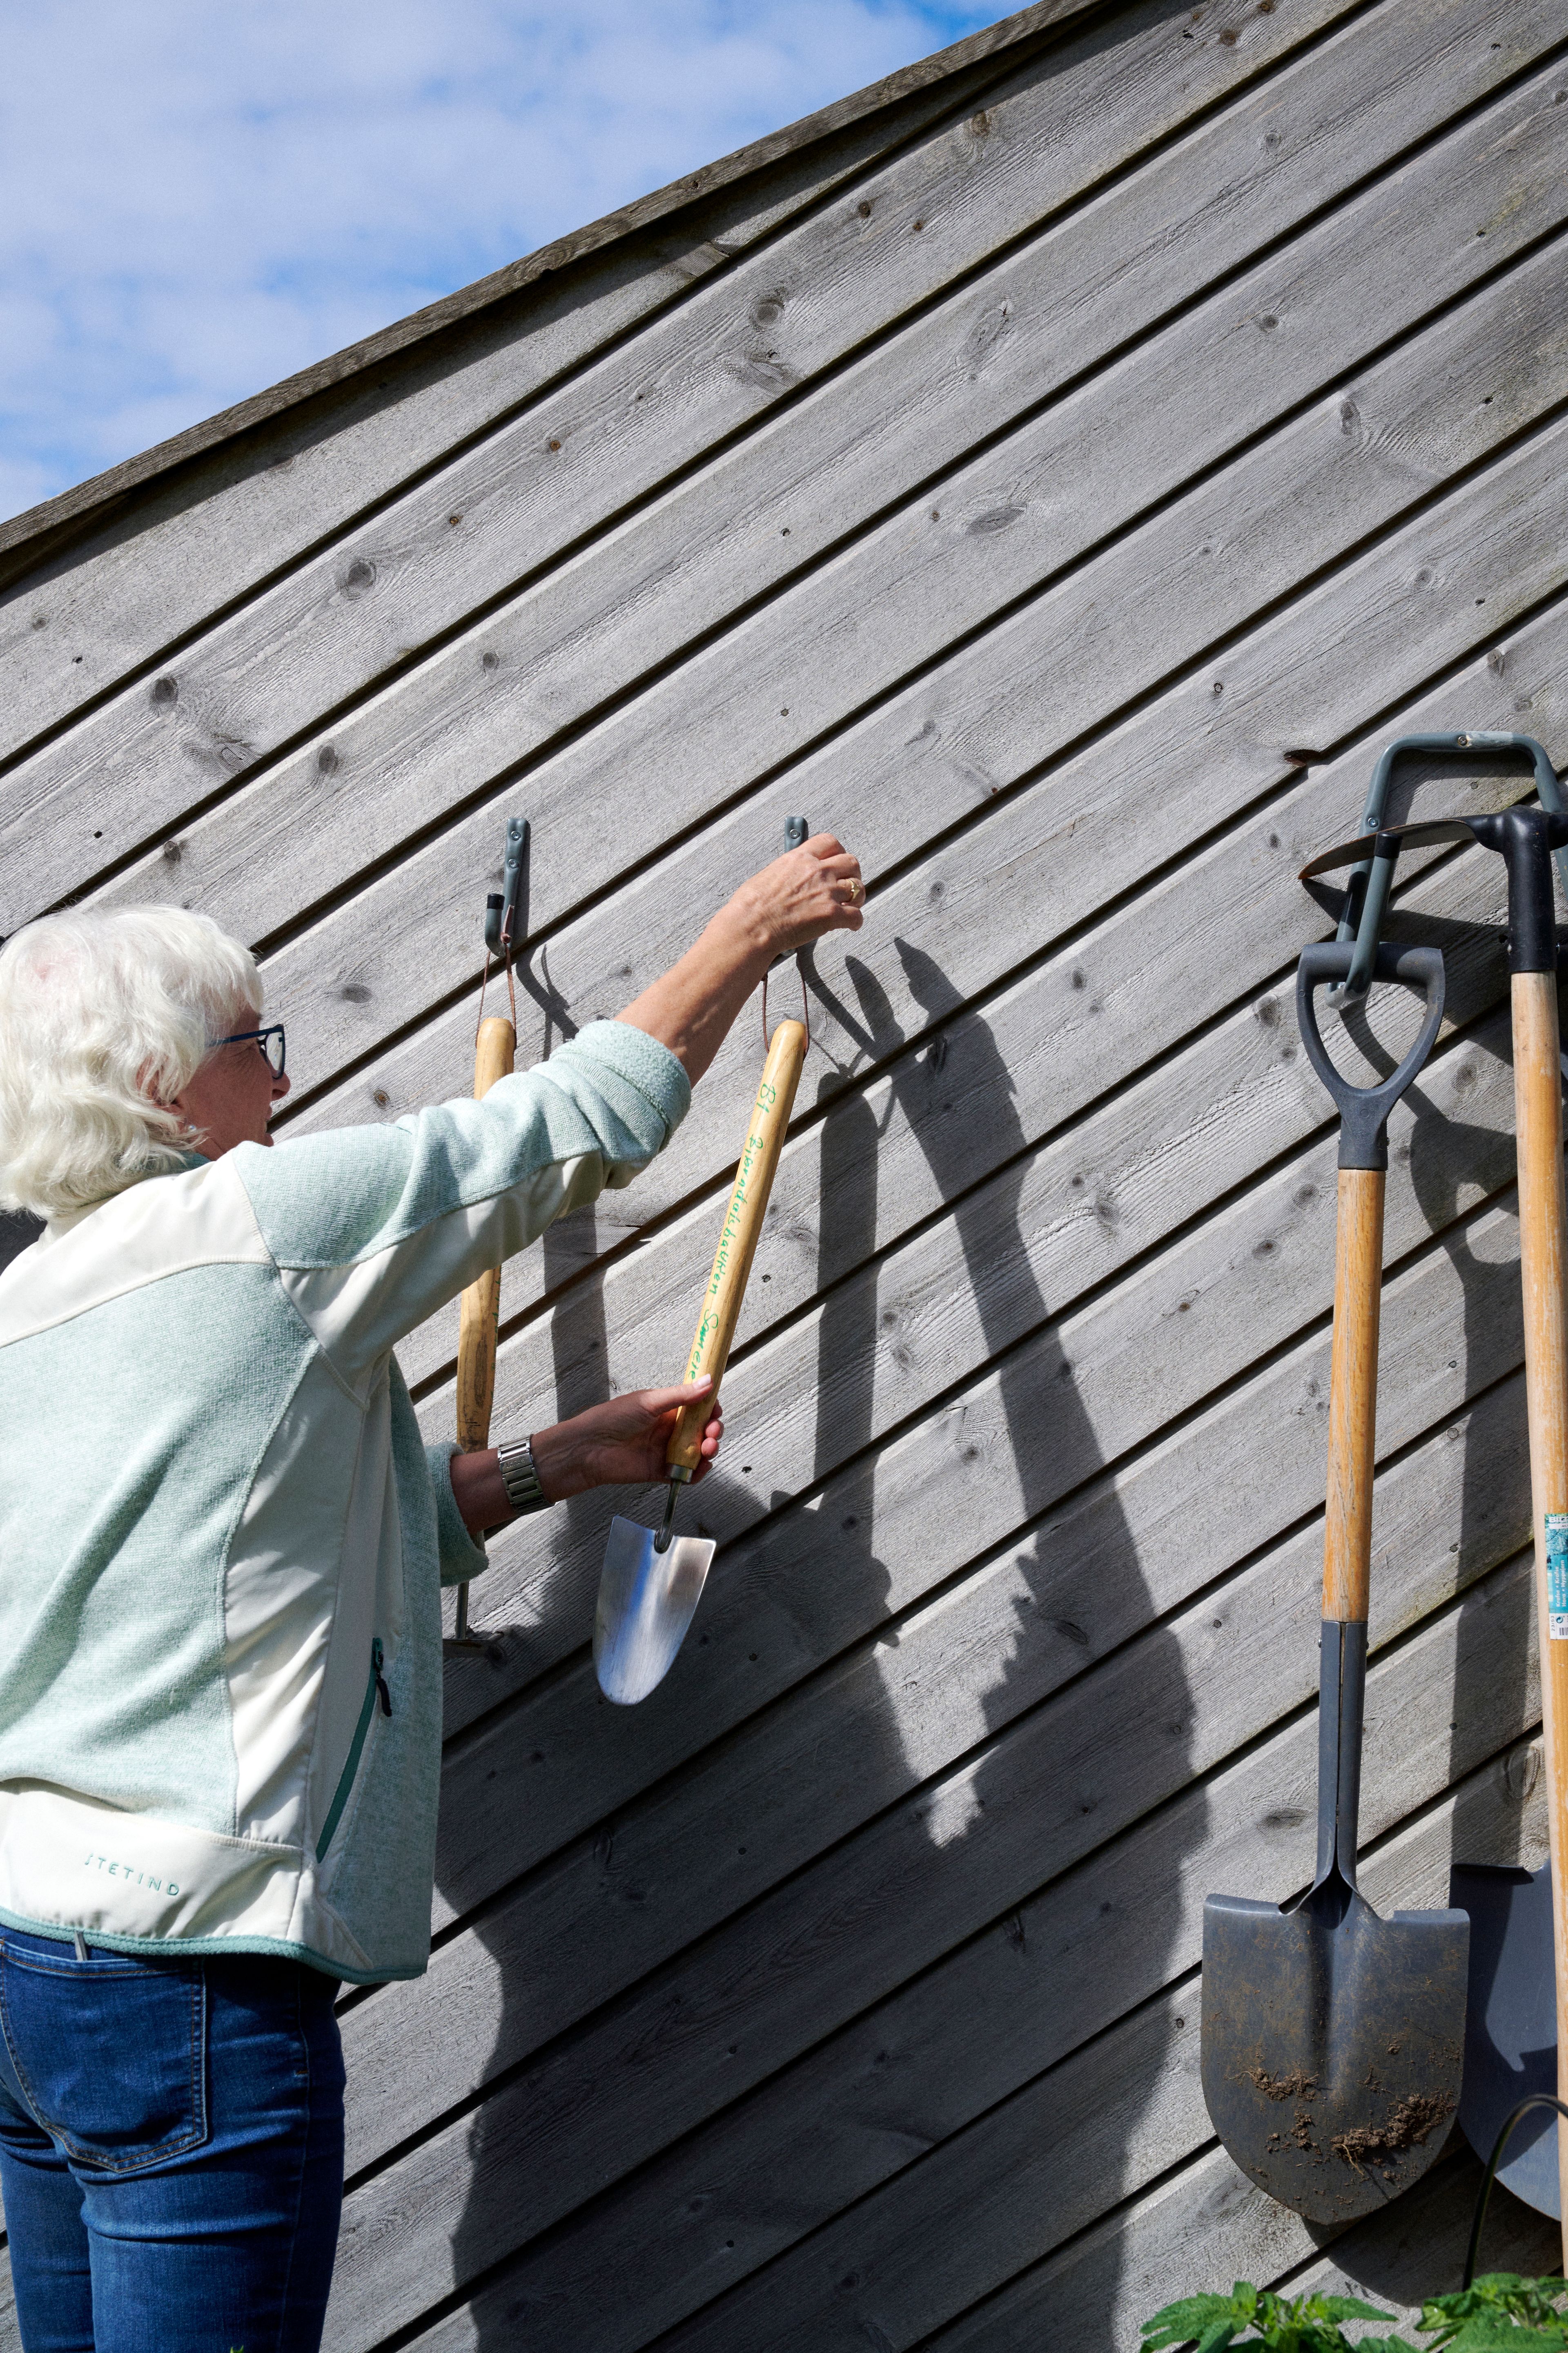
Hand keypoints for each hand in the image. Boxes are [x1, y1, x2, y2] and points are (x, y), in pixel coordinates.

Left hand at [534, 1376, 725, 1500]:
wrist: (589, 1448)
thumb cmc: (612, 1419)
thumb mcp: (649, 1401)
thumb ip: (681, 1395)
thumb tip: (708, 1381)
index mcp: (665, 1409)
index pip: (695, 1408)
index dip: (709, 1408)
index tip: (716, 1409)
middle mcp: (667, 1430)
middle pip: (700, 1430)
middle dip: (712, 1430)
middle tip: (712, 1431)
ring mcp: (665, 1451)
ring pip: (696, 1451)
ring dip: (708, 1449)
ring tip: (707, 1448)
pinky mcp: (661, 1471)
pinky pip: (685, 1473)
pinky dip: (697, 1472)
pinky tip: (701, 1467)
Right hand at [618, 831, 864, 1082]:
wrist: (749, 928)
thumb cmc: (749, 907)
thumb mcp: (768, 875)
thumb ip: (788, 871)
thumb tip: (792, 877)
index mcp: (799, 858)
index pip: (830, 842)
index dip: (837, 853)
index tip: (836, 864)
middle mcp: (817, 871)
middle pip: (852, 862)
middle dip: (852, 874)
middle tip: (846, 888)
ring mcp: (827, 892)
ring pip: (858, 888)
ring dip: (856, 898)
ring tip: (849, 907)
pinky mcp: (832, 915)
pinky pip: (857, 916)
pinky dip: (855, 922)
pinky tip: (849, 926)